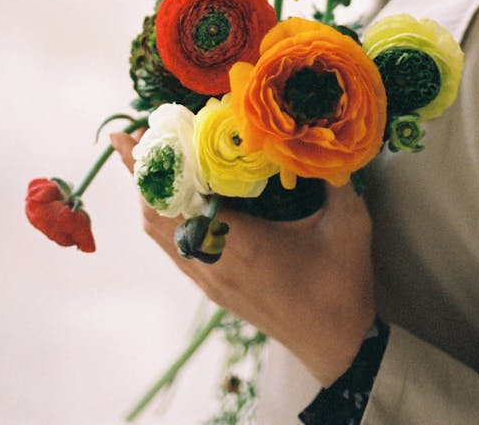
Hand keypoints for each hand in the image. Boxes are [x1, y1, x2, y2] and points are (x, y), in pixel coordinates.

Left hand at [111, 130, 375, 386]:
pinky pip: (175, 247)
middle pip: (156, 216)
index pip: (177, 202)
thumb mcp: (348, 224)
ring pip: (161, 234)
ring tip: (155, 158)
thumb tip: (323, 134)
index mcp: (240, 244)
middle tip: (142, 134)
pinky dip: (167, 217)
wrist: (337, 345)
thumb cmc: (341, 285)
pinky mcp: (215, 288)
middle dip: (143, 173)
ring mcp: (211, 279)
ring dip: (152, 195)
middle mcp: (215, 262)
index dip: (150, 169)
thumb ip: (336, 176)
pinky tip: (180, 196)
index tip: (130, 135)